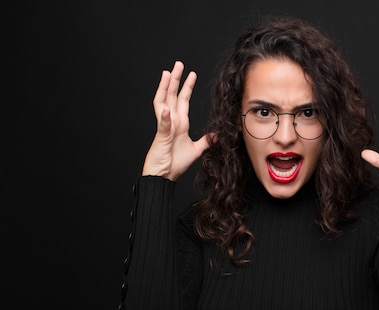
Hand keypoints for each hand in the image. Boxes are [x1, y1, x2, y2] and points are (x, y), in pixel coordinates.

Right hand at [142, 61, 210, 180]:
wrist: (163, 176)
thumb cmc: (174, 163)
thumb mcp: (195, 150)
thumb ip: (206, 141)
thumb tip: (217, 135)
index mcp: (179, 124)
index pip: (182, 101)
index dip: (187, 87)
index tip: (192, 74)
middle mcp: (171, 122)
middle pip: (172, 96)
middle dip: (175, 80)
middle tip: (178, 64)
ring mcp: (165, 128)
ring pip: (163, 103)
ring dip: (164, 88)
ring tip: (167, 74)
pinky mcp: (161, 137)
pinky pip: (163, 125)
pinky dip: (164, 116)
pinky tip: (166, 108)